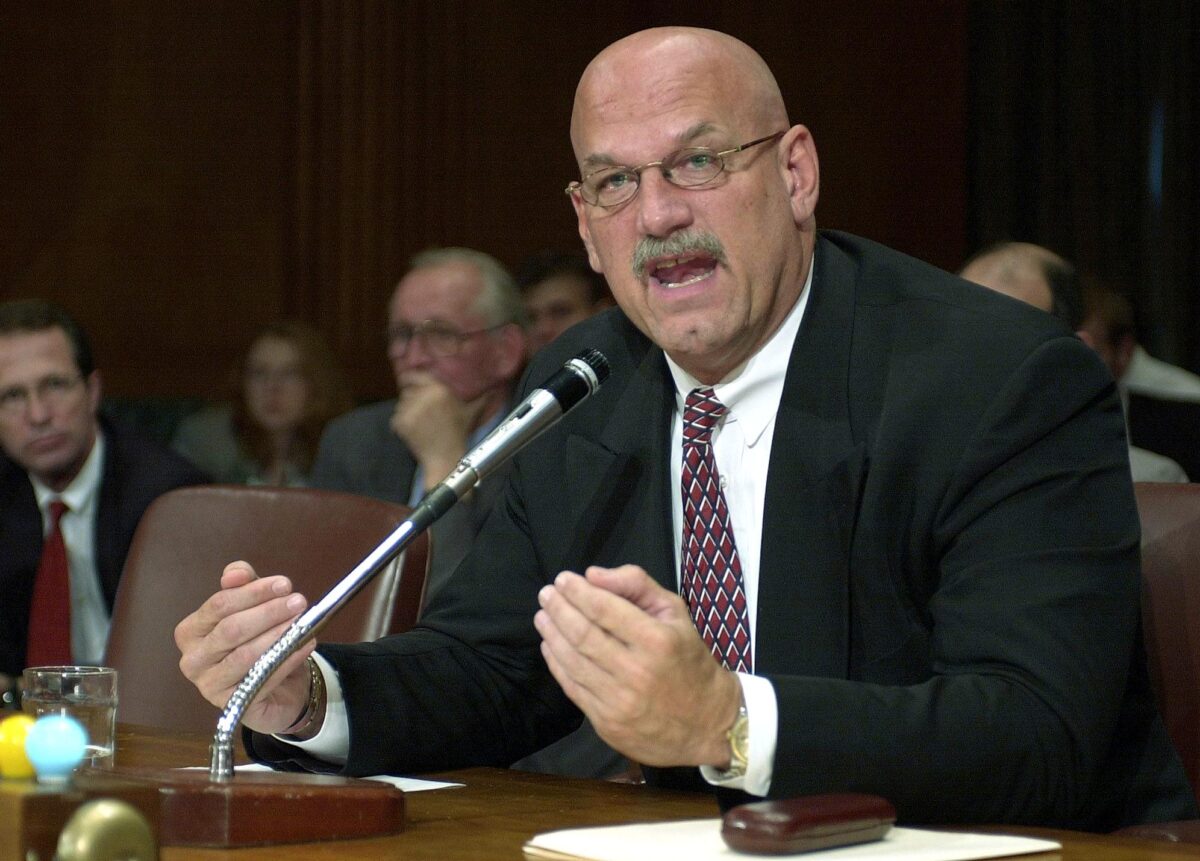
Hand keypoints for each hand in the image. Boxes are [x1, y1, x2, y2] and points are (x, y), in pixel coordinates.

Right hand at [174, 561, 316, 733]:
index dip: (253, 592)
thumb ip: (243, 585)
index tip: (284, 584)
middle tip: (298, 601)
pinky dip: (287, 659)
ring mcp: (209, 685)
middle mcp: (193, 659)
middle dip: (268, 612)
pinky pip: (263, 678)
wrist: (275, 688)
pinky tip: (306, 644)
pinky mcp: (232, 705)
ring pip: (246, 654)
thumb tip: (235, 573)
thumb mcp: (251, 608)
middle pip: (231, 629)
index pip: (219, 605)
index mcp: (191, 631)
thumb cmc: (257, 642)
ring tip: (303, 622)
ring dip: (279, 635)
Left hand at [391, 373, 489, 487]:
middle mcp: (423, 397)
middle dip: (414, 398)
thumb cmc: (459, 434)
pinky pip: (396, 417)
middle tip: (423, 411)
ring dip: (408, 410)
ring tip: (422, 422)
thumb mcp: (471, 412)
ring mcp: (410, 410)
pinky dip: (403, 423)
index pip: (415, 375)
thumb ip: (482, 398)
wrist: (446, 459)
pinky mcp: (400, 422)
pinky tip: (416, 430)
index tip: (413, 384)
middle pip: (408, 390)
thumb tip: (495, 389)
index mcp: (439, 390)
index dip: (412, 379)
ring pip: (402, 403)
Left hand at [534, 564, 741, 767]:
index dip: (578, 592)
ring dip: (552, 635)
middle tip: (546, 595)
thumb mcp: (675, 613)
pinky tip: (550, 646)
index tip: (562, 579)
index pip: (604, 609)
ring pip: (572, 662)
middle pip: (583, 635)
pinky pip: (572, 688)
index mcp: (657, 641)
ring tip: (543, 616)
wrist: (706, 723)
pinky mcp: (607, 723)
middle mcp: (636, 671)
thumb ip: (636, 585)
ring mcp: (619, 701)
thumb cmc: (689, 660)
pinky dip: (556, 663)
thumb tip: (593, 575)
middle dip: (559, 610)